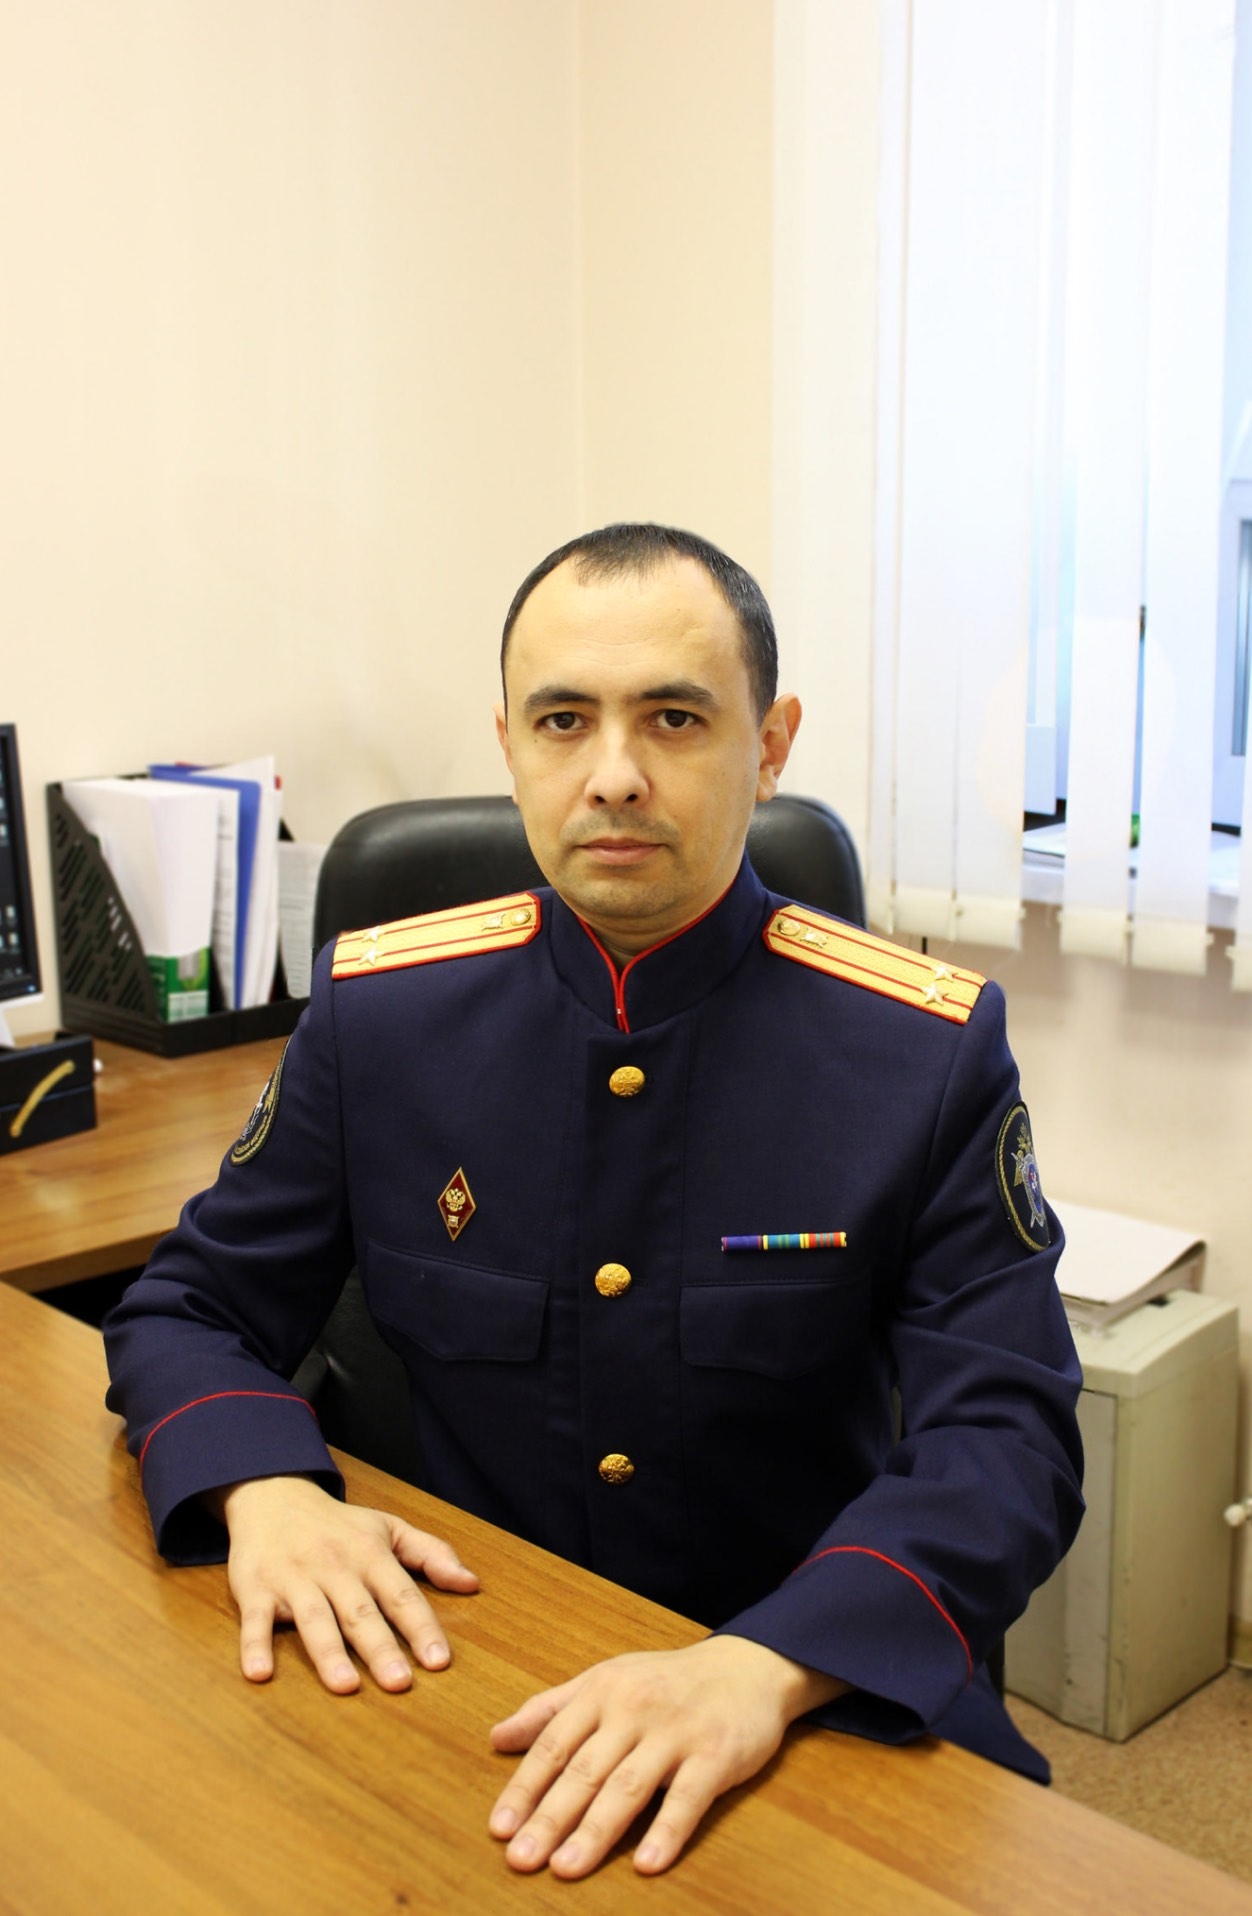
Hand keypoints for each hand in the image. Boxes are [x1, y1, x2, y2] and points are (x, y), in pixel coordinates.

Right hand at [210, 1474, 477, 1692]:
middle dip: (380, 1648)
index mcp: (370, 1555)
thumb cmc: (338, 1524)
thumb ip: (431, 1554)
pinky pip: (254, 1620)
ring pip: (314, 1617)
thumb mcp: (388, 1528)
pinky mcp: (255, 1589)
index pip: (402, 1595)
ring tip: (344, 1685)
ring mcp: (294, 1578)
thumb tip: (472, 1584)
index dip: (421, 1628)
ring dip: (329, 1652)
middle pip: (360, 1612)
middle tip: (400, 1684)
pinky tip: (260, 1674)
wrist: (273, 1496)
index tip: (439, 1662)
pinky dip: (254, 1646)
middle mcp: (335, 1567)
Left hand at [488, 1635, 848, 1877]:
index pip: (554, 1744)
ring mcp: (675, 1732)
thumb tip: (497, 1738)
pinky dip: (667, 1832)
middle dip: (550, 1817)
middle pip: (585, 1770)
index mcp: (602, 1691)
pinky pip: (688, 1798)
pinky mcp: (715, 1754)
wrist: (747, 1667)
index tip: (499, 1828)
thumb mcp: (605, 1680)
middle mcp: (634, 1708)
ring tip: (565, 1869)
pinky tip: (647, 1864)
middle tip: (520, 1859)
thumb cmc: (666, 1681)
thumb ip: (551, 1709)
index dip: (525, 1787)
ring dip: (595, 1831)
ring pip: (628, 1786)